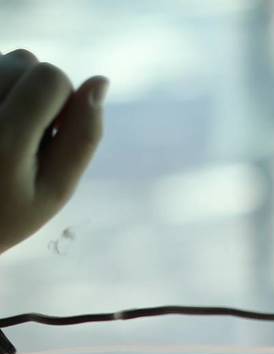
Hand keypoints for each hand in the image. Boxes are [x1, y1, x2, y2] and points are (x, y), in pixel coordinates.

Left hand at [0, 49, 107, 254]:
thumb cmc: (10, 211)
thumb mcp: (56, 188)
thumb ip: (83, 138)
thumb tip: (101, 81)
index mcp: (6, 139)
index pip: (51, 77)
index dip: (65, 101)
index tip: (54, 136)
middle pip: (26, 61)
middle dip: (38, 93)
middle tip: (27, 137)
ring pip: (6, 60)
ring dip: (16, 87)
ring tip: (7, 128)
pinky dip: (2, 89)